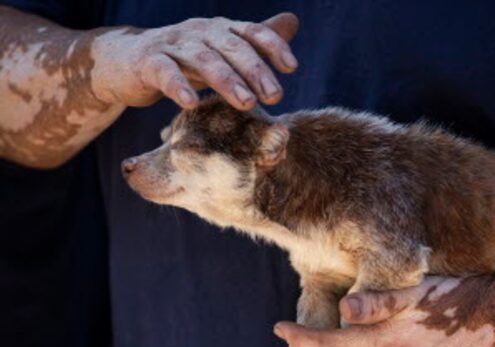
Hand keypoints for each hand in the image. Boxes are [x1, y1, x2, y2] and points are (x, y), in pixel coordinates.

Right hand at [90, 13, 299, 109]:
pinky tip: (192, 103)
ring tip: (246, 102)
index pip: (251, 32)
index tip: (291, 67)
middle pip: (231, 47)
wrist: (128, 61)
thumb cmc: (184, 59)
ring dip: (226, 80)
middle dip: (256, 70)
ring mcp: (173, 44)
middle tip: (275, 96)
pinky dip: (178, 86)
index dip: (273, 46)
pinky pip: (165, 72)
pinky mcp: (148, 62)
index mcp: (220, 29)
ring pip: (202, 59)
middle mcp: (199, 31)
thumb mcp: (222, 50)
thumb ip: (255, 41)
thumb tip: (292, 21)